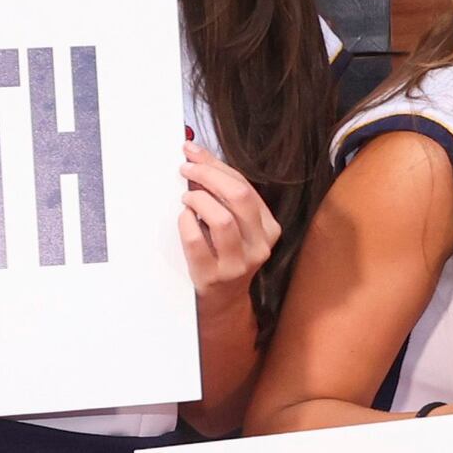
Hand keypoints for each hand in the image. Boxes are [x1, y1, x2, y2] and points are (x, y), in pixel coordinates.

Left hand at [177, 140, 277, 297]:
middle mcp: (259, 245)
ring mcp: (238, 263)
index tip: (192, 153)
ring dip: (198, 200)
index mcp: (269, 228)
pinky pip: (196, 241)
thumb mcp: (237, 225)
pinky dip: (185, 223)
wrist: (223, 299)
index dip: (216, 165)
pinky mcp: (213, 276)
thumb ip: (224, 194)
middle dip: (208, 176)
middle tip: (186, 169)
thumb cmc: (225, 254)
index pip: (245, 186)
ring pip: (222, 219)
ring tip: (186, 198)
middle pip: (238, 197)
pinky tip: (183, 218)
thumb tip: (196, 155)